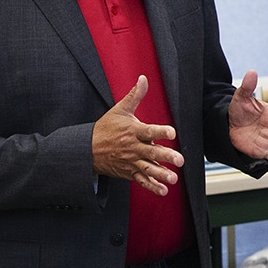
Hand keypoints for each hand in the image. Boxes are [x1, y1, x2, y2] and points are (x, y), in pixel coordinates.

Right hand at [93, 75, 184, 195]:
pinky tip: (163, 190)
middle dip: (166, 156)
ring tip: (173, 178)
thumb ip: (135, 95)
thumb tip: (143, 78)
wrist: (87, 149)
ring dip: (161, 174)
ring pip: (148, 168)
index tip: (172, 132)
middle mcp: (133, 147)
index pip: (148, 130)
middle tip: (179, 159)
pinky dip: (152, 186)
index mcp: (132, 131)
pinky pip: (141, 180)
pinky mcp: (129, 172)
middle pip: (151, 152)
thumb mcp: (120, 110)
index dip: (161, 131)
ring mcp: (131, 161)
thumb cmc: (106, 128)